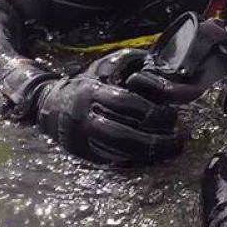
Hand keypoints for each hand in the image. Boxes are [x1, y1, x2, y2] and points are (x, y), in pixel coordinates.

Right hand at [33, 51, 183, 165]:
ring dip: (148, 154)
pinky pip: (110, 161)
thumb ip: (135, 65)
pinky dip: (134, 161)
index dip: (152, 111)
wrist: (48, 103)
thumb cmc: (87, 82)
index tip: (173, 116)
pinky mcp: (82, 154)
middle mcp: (84, 117)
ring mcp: (81, 139)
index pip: (125, 103)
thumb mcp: (107, 65)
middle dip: (153, 140)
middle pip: (121, 134)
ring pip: (116, 152)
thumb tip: (166, 74)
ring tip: (171, 150)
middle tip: (178, 139)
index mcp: (91, 91)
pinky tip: (153, 159)